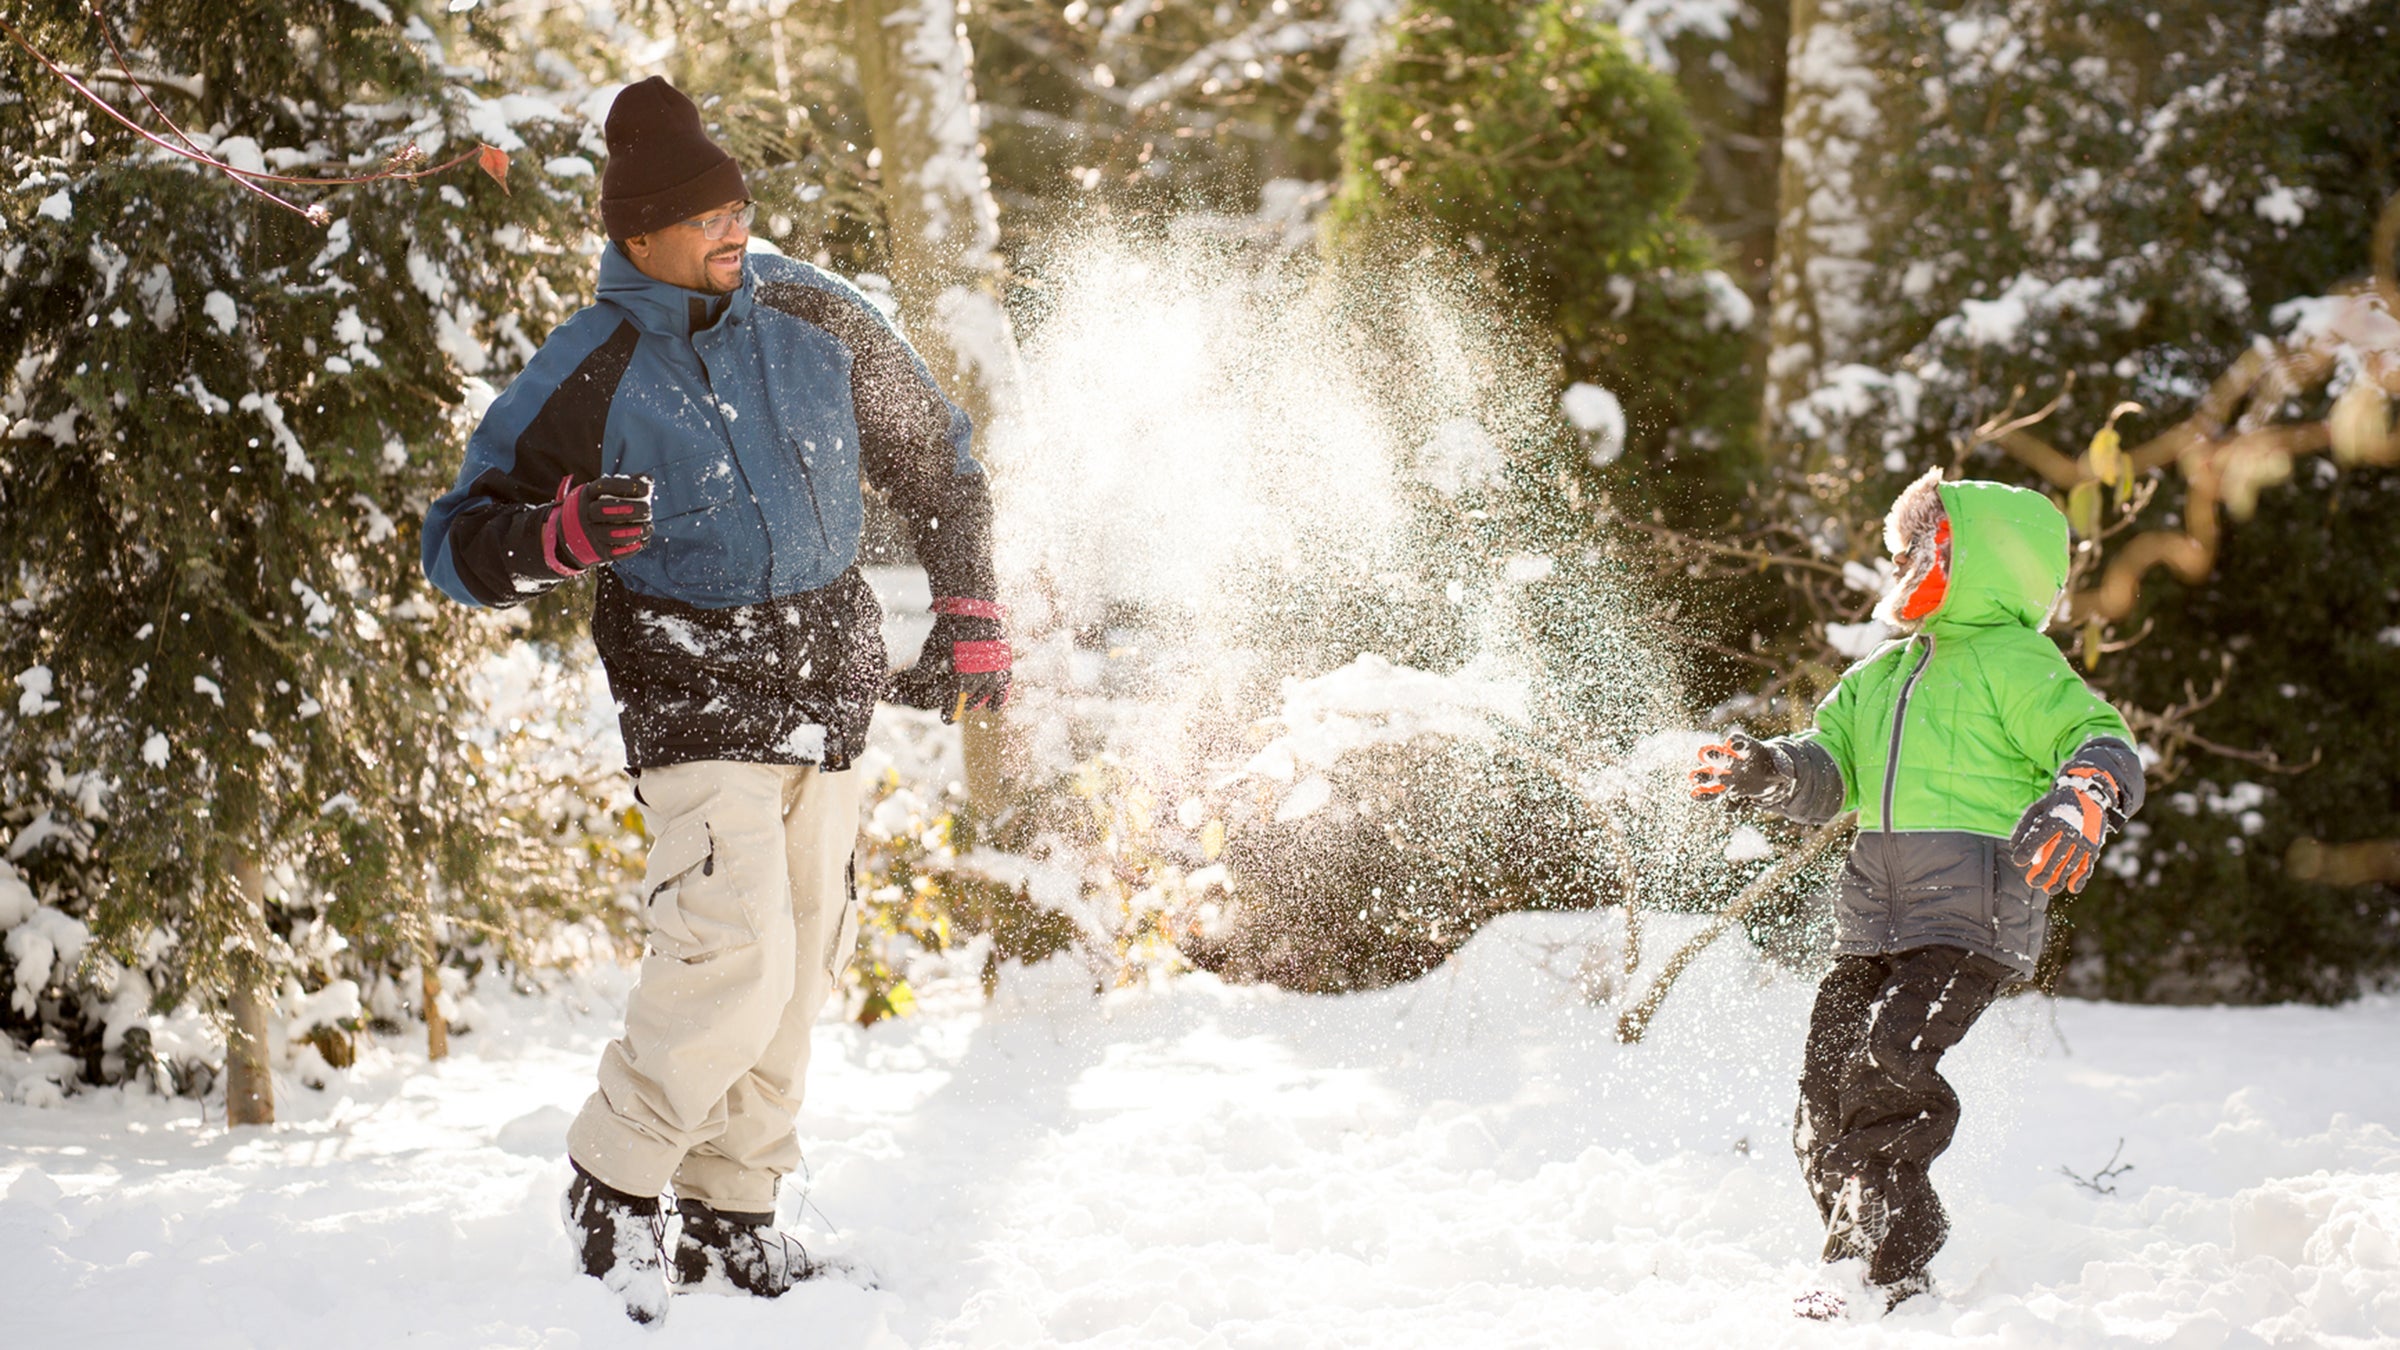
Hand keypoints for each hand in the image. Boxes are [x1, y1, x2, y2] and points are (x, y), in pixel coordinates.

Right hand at [543, 474, 652, 574]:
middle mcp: (584, 512)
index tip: (647, 489)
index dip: (627, 486)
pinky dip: (629, 548)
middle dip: (629, 509)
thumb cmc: (599, 508)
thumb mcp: (606, 494)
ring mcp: (588, 532)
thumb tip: (649, 480)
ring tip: (649, 528)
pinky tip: (642, 542)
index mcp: (588, 494)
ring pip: (609, 533)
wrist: (574, 536)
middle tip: (649, 510)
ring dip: (633, 531)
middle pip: (602, 509)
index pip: (605, 486)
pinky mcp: (595, 550)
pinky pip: (612, 552)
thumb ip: (627, 486)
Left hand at [887, 598, 1009, 722]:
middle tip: (956, 706)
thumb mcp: (933, 647)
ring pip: (987, 692)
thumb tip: (918, 680)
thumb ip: (926, 666)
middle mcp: (979, 675)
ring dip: (978, 700)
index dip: (950, 712)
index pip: (955, 702)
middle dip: (962, 703)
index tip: (946, 721)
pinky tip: (995, 707)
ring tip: (973, 704)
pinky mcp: (1003, 662)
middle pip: (970, 697)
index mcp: (960, 675)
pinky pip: (1003, 684)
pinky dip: (1000, 696)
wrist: (973, 607)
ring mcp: (993, 669)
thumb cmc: (950, 627)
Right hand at [1689, 731, 1794, 806]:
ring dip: (1705, 776)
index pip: (1743, 743)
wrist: (1772, 782)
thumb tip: (1785, 773)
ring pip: (1717, 776)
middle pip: (1725, 758)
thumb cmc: (1778, 769)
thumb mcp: (1785, 768)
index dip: (1737, 742)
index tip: (1730, 744)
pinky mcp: (1730, 793)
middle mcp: (1737, 763)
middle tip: (1702, 753)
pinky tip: (1698, 796)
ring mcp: (1732, 778)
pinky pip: (1719, 795)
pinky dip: (1709, 796)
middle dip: (1715, 756)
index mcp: (1751, 751)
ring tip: (1693, 777)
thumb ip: (1783, 769)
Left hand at [2009, 767, 2120, 894]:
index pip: (2038, 839)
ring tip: (2048, 889)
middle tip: (2031, 882)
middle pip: (2055, 857)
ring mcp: (2085, 840)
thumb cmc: (2056, 804)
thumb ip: (2024, 826)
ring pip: (2071, 865)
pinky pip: (2087, 865)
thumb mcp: (2037, 808)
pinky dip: (2081, 878)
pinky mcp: (2094, 847)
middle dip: (2042, 873)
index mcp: (2055, 819)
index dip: (2027, 851)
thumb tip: (2013, 847)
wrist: (2088, 794)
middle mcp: (2072, 831)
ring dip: (2059, 880)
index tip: (2018, 861)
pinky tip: (2072, 888)